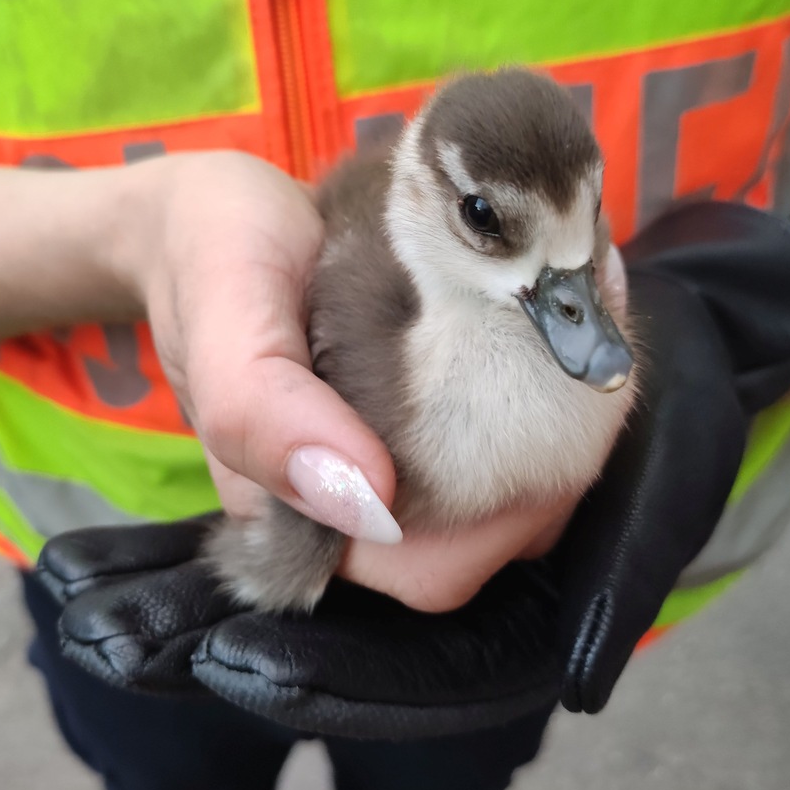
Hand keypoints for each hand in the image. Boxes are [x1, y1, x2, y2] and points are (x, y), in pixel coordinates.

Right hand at [39, 201, 789, 738]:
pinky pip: (502, 450)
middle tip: (583, 355)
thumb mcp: (225, 314)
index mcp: (302, 520)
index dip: (509, 510)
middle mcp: (354, 514)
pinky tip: (555, 330)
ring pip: (507, 503)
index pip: (434, 571)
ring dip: (565, 429)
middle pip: (489, 545)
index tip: (554, 399)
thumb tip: (368, 500)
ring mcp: (386, 474)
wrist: (207, 219)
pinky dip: (548, 399)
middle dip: (558, 460)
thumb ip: (263, 410)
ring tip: (575, 329)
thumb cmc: (212, 258)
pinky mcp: (413, 430)